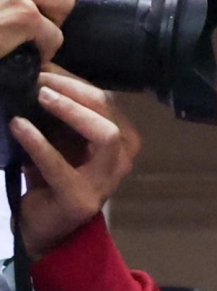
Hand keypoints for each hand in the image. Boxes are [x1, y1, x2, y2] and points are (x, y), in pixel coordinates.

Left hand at [12, 72, 139, 258]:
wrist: (46, 222)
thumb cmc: (54, 174)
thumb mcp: (62, 137)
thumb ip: (61, 110)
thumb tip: (42, 68)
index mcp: (123, 139)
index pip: (105, 99)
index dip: (73, 80)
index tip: (42, 67)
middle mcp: (123, 158)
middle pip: (108, 111)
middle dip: (73, 91)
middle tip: (40, 80)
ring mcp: (107, 181)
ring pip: (105, 134)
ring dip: (71, 111)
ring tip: (40, 97)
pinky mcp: (80, 198)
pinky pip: (59, 165)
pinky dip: (38, 143)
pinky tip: (18, 126)